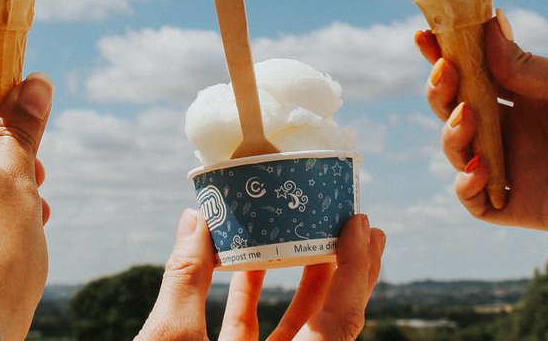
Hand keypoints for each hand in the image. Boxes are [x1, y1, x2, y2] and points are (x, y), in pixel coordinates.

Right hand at [137, 210, 385, 340]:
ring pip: (300, 331)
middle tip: (358, 223)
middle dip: (347, 272)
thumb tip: (194, 220)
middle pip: (333, 324)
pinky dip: (256, 300)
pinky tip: (246, 262)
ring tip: (310, 232)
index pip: (341, 322)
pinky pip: (260, 338)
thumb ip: (186, 280)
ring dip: (303, 281)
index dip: (356, 270)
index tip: (361, 224)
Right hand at [421, 15, 547, 245]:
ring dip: (450, 132)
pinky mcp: (523, 204)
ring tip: (466, 118)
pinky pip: (476, 200)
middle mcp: (516, 128)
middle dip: (442, 90)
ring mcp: (517, 166)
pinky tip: (475, 167)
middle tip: (446, 73)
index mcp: (528, 93)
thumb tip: (483, 25)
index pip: (475, 72)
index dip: (446, 55)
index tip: (424, 36)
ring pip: (458, 151)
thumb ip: (523, 66)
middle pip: (457, 109)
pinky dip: (465, 184)